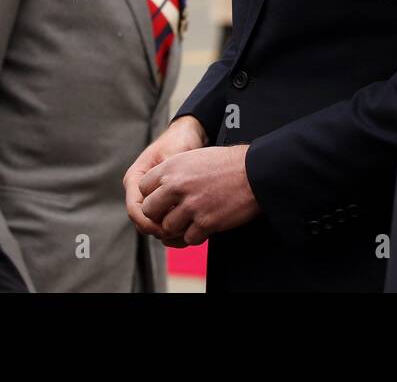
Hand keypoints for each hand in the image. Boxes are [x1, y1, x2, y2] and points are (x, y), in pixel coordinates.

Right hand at [124, 116, 206, 238]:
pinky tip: (190, 227)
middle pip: (143, 221)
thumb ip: (170, 176)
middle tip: (181, 231)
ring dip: (169, 230)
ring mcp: (150, 197)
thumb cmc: (179, 141)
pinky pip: (164, 220)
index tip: (166, 228)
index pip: (134, 209)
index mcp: (135, 178)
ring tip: (187, 229)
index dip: (148, 222)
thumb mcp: (174, 155)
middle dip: (159, 230)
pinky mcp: (162, 203)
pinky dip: (175, 226)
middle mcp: (139, 190)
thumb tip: (171, 198)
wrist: (189, 136)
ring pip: (153, 224)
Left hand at [139, 144, 258, 245]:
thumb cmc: (226, 164)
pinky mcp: (205, 222)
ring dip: (179, 227)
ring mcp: (191, 206)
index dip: (152, 195)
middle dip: (159, 215)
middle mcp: (176, 186)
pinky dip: (196, 235)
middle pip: (149, 210)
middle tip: (173, 214)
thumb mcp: (193, 158)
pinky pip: (188, 238)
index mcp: (171, 167)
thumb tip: (158, 188)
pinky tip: (206, 225)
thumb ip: (173, 172)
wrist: (255, 172)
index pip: (142, 187)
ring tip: (192, 219)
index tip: (163, 199)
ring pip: (168, 227)